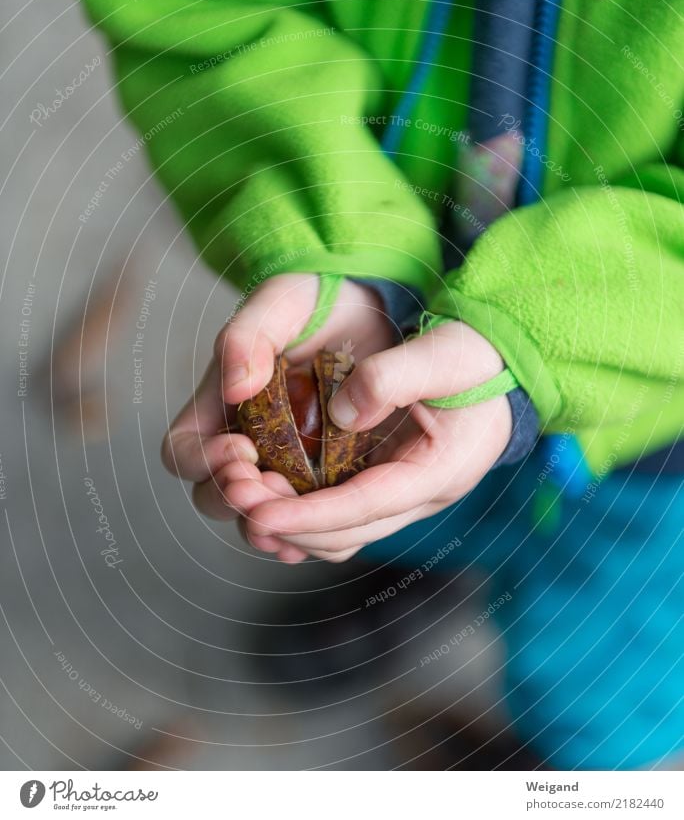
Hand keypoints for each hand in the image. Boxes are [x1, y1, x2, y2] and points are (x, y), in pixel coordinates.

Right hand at [161, 273, 394, 560]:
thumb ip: (250, 335)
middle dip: (236, 501)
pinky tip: (323, 534)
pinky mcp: (323, 480)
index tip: (242, 448)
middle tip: (266, 491)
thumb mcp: (284, 300)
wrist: (372, 310)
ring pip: (260, 519)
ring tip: (292, 531)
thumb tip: (235, 388)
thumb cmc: (319, 299)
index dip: (202, 461)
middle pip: (215, 496)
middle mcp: (244, 443)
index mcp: (219, 406)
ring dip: (271, 528)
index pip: (182, 451)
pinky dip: (308, 535)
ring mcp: (282, 466)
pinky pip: (306, 523)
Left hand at [237, 321, 512, 562]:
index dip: (310, 513)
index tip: (259, 511)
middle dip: (289, 522)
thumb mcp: (446, 353)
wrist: (500, 365)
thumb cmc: (478, 357)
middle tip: (236, 496)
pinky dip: (303, 514)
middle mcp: (421, 496)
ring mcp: (404, 495)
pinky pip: (341, 517)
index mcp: (441, 471)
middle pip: (348, 532)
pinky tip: (268, 494)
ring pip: (341, 534)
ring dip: (290, 524)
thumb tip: (342, 413)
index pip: (366, 505)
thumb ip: (396, 377)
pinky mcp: (387, 484)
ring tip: (243, 496)